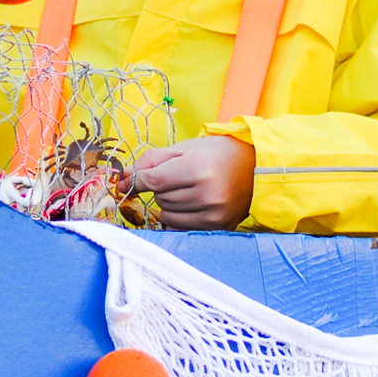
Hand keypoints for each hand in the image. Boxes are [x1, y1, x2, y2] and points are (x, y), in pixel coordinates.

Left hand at [130, 135, 254, 230]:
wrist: (256, 167)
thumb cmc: (217, 153)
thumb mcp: (183, 148)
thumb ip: (150, 162)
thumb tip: (121, 180)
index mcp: (198, 169)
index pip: (153, 181)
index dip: (135, 181)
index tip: (124, 182)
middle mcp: (206, 194)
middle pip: (160, 198)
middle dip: (161, 188)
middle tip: (180, 176)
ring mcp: (213, 214)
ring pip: (167, 215)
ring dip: (168, 204)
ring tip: (188, 189)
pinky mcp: (216, 227)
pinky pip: (179, 228)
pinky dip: (177, 217)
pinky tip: (191, 204)